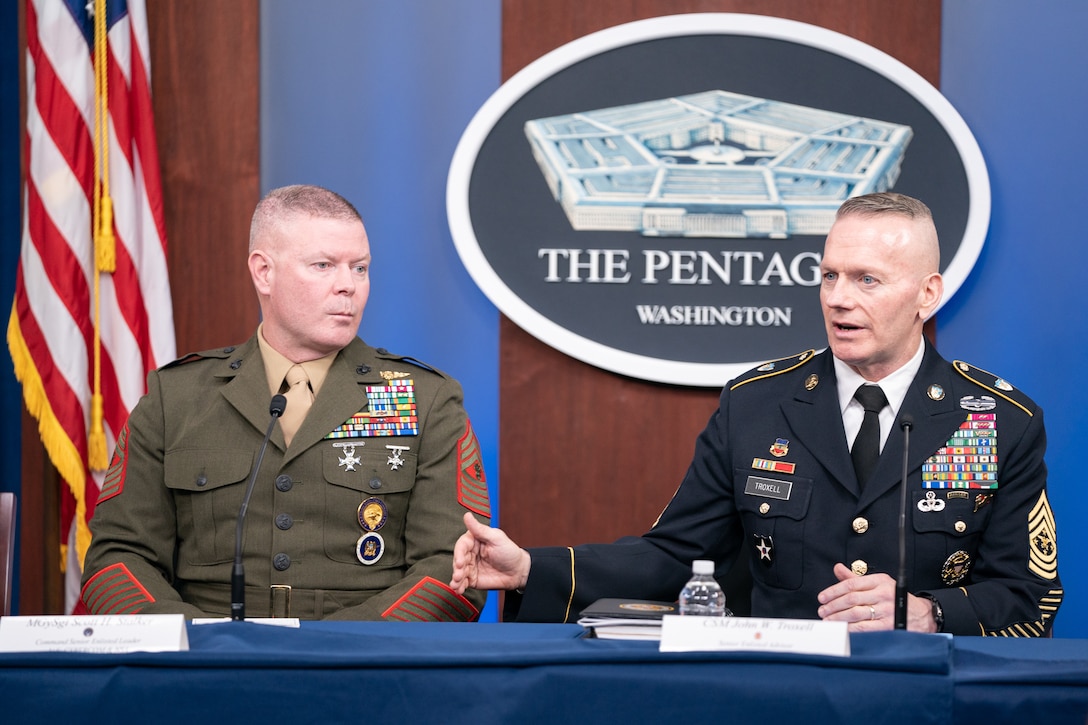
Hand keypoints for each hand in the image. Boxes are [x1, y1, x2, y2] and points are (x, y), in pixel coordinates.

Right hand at [450, 512, 531, 593]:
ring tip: (456, 585)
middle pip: (458, 560)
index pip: (462, 545)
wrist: (518, 572)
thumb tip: (467, 515)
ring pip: (458, 572)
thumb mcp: (496, 538)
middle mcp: (470, 553)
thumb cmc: (509, 551)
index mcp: (474, 540)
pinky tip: (459, 590)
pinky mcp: (472, 579)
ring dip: (455, 579)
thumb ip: (480, 529)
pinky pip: (463, 582)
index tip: (460, 562)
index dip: (459, 554)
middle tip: (458, 576)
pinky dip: (459, 586)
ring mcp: (470, 566)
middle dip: (457, 569)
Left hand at [816, 563, 936, 631]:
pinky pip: (864, 627)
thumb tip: (837, 568)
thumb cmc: (895, 598)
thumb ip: (856, 579)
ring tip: (828, 620)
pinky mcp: (889, 626)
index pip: (851, 584)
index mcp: (880, 581)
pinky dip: (850, 628)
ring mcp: (887, 610)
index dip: (833, 591)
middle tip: (822, 610)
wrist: (921, 615)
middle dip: (833, 606)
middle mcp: (884, 594)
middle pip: (851, 599)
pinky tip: (841, 629)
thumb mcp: (878, 584)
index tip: (822, 597)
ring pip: (855, 613)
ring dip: (838, 617)